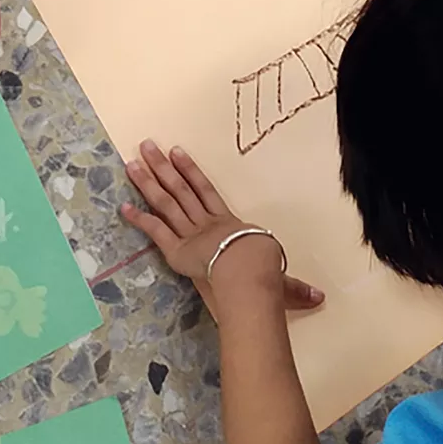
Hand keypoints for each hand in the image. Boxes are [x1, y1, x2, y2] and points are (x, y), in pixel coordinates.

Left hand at [121, 139, 323, 314]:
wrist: (248, 273)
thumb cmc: (264, 270)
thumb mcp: (281, 278)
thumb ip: (294, 288)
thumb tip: (319, 297)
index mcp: (229, 224)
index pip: (206, 191)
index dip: (191, 171)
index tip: (177, 152)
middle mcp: (206, 223)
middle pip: (180, 190)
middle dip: (163, 167)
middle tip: (146, 145)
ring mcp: (190, 234)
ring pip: (166, 203)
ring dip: (148, 182)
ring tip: (133, 161)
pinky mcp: (177, 250)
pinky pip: (155, 231)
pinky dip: (139, 219)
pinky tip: (123, 205)